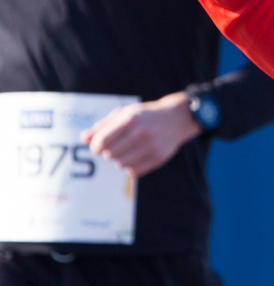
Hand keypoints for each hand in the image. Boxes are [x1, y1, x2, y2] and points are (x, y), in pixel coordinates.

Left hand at [81, 93, 201, 176]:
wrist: (177, 118)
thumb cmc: (145, 115)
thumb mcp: (125, 114)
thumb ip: (104, 126)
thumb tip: (84, 138)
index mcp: (130, 119)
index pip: (102, 141)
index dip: (95, 146)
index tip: (97, 145)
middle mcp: (141, 133)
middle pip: (109, 154)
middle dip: (107, 152)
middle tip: (113, 147)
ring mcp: (151, 147)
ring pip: (120, 164)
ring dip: (118, 160)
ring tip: (125, 151)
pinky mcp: (159, 158)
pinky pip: (134, 171)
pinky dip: (130, 167)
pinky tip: (135, 157)